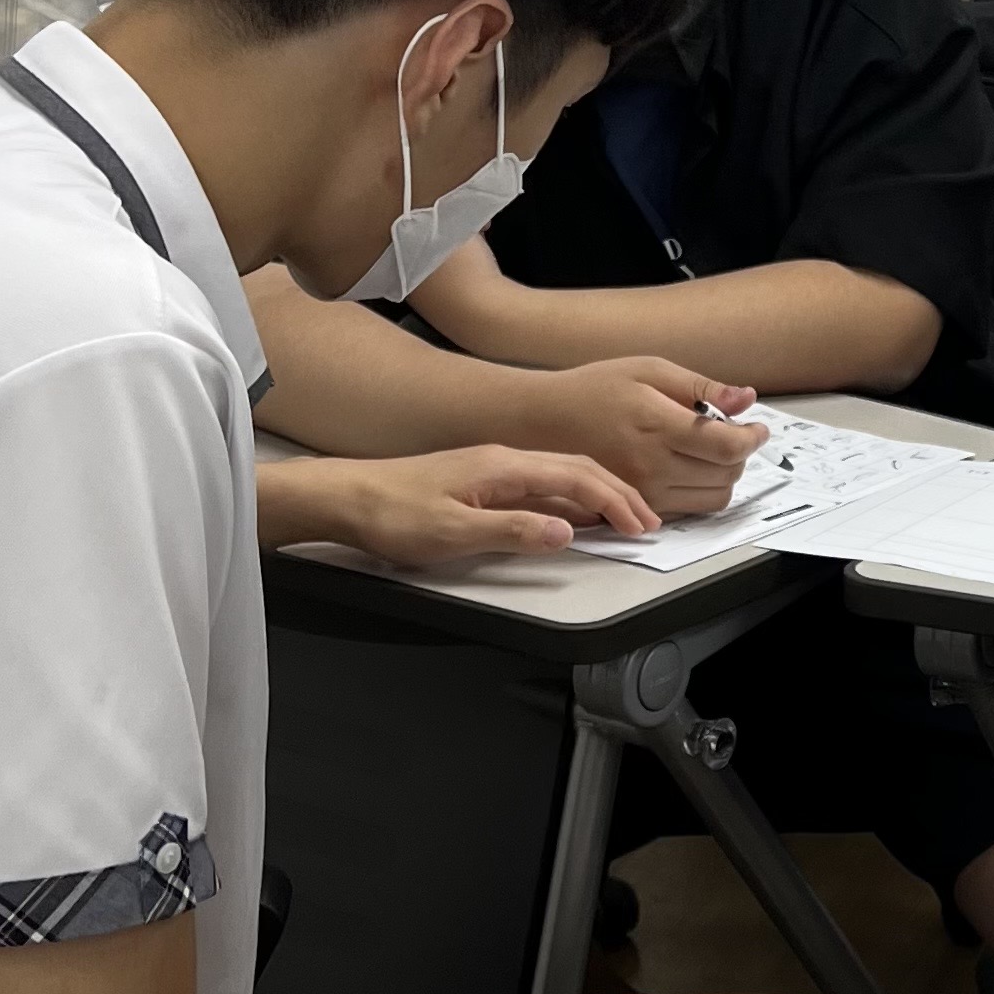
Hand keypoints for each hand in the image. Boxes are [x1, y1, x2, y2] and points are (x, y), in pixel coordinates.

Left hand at [264, 446, 657, 563]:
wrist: (346, 497)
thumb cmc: (391, 512)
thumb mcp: (453, 533)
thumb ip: (513, 531)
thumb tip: (566, 532)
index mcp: (503, 466)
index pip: (576, 477)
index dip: (615, 500)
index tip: (640, 524)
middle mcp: (503, 460)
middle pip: (578, 470)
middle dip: (618, 493)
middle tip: (646, 520)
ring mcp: (493, 470)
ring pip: (561, 475)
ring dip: (597, 495)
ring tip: (623, 517)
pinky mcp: (481, 482)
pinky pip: (541, 485)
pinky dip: (570, 500)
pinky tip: (572, 516)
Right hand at [541, 359, 771, 516]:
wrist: (543, 421)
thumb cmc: (596, 389)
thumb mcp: (650, 370)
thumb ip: (701, 388)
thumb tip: (746, 399)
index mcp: (658, 426)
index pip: (727, 447)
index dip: (753, 438)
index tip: (757, 427)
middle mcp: (651, 466)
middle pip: (727, 474)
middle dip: (740, 453)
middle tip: (731, 432)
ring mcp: (644, 491)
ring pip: (714, 498)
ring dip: (724, 474)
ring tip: (709, 449)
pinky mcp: (637, 505)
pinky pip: (690, 509)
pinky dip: (701, 489)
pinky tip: (688, 464)